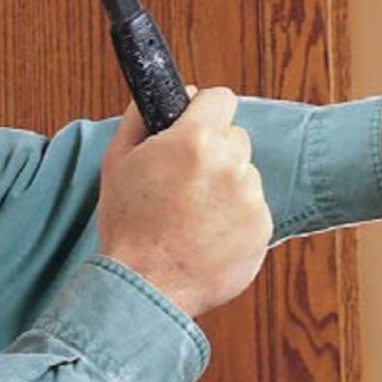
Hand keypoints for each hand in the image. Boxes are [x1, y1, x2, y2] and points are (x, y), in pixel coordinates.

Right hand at [98, 87, 272, 318]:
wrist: (143, 288)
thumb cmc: (127, 226)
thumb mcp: (118, 161)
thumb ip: (144, 117)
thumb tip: (177, 92)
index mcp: (195, 140)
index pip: (221, 98)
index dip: (205, 111)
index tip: (197, 125)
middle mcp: (229, 163)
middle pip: (235, 138)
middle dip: (214, 152)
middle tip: (185, 183)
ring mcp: (250, 197)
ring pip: (244, 175)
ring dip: (226, 188)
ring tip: (193, 216)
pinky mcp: (263, 228)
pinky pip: (254, 209)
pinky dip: (236, 220)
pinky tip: (207, 236)